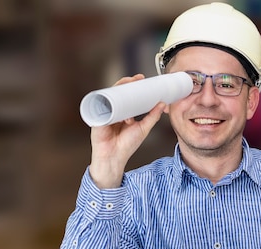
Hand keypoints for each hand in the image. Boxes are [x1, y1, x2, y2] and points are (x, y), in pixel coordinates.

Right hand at [89, 74, 166, 188]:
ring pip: (110, 94)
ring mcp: (105, 112)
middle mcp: (114, 110)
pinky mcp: (97, 117)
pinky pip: (101, 103)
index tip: (142, 78)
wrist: (114, 158)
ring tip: (129, 84)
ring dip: (119, 87)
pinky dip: (107, 97)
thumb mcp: (143, 128)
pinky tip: (115, 94)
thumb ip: (153, 116)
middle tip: (137, 78)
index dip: (134, 86)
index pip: (128, 95)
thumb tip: (163, 103)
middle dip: (127, 82)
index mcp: (124, 112)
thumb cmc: (127, 145)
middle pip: (118, 92)